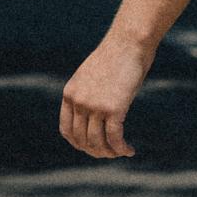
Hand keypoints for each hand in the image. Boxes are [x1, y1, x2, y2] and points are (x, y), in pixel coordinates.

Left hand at [60, 32, 151, 158]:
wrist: (128, 43)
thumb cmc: (114, 57)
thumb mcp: (91, 75)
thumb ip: (87, 94)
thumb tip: (93, 115)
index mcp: (69, 94)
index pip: (67, 130)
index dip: (78, 144)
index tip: (91, 148)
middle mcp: (79, 102)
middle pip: (82, 140)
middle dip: (96, 151)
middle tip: (110, 153)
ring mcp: (95, 106)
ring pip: (98, 142)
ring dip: (110, 152)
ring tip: (120, 153)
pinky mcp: (114, 108)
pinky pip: (115, 137)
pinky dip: (121, 148)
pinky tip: (129, 151)